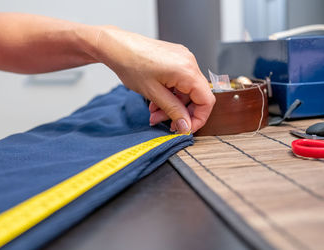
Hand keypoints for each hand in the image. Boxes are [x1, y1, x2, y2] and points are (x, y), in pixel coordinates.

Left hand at [94, 26, 214, 133]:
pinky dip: (170, 94)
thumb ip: (173, 111)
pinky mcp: (175, 59)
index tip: (186, 128)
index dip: (198, 118)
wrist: (116, 46)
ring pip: (186, 91)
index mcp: (187, 70)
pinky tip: (156, 101)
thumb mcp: (153, 93)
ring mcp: (183, 59)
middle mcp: (189, 62)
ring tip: (154, 113)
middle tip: (165, 123)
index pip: (207, 100)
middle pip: (196, 96)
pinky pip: (180, 82)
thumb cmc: (130, 64)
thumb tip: (186, 125)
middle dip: (181, 113)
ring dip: (172, 105)